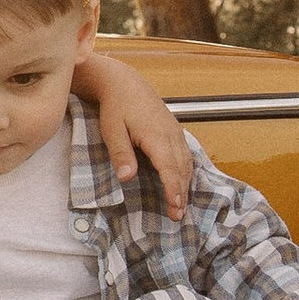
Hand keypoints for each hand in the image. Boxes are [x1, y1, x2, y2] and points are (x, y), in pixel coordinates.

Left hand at [73, 50, 190, 217]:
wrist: (125, 83)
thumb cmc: (116, 107)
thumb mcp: (112, 130)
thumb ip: (121, 154)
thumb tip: (126, 177)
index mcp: (156, 135)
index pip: (169, 167)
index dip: (173, 189)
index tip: (174, 207)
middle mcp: (170, 134)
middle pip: (181, 168)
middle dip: (181, 193)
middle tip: (177, 217)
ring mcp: (175, 132)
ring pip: (186, 162)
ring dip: (185, 185)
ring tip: (181, 206)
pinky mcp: (174, 131)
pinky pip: (185, 155)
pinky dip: (186, 172)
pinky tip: (183, 183)